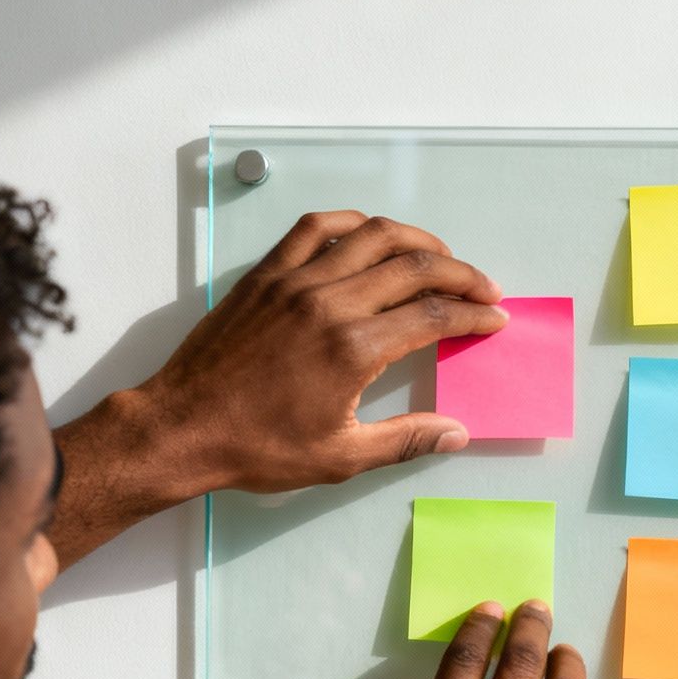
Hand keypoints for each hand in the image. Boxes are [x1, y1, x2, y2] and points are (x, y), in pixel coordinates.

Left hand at [142, 211, 505, 491]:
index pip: (435, 317)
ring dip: (417, 240)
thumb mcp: (339, 456)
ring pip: (372, 235)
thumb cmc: (257, 448)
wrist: (182, 428)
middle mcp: (330, 303)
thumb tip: (457, 433)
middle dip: (461, 274)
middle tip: (484, 288)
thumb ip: (405, 440)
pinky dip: (353, 222)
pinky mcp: (267, 274)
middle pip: (415, 266)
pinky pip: (315, 227)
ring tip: (440, 256)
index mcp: (354, 350)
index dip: (474, 315)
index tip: (495, 319)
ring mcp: (295, 281)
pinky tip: (371, 233)